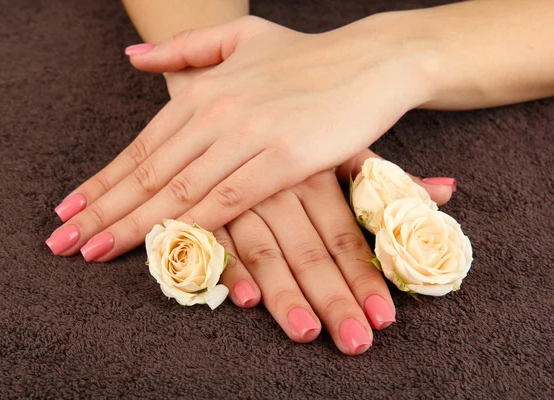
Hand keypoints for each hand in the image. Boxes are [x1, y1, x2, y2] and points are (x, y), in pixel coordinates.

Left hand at [46, 14, 439, 260]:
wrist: (372, 61)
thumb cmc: (307, 56)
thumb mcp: (242, 39)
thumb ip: (185, 51)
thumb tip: (132, 60)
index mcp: (204, 90)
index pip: (141, 146)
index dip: (103, 180)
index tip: (70, 209)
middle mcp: (218, 112)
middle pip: (149, 172)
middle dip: (103, 210)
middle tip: (63, 242)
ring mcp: (251, 135)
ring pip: (181, 190)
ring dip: (135, 225)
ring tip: (95, 251)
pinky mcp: (286, 159)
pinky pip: (231, 200)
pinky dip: (194, 225)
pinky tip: (164, 247)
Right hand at [213, 151, 453, 354]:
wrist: (231, 94)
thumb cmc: (293, 129)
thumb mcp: (339, 146)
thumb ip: (386, 178)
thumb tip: (448, 189)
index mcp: (318, 172)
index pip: (347, 235)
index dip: (366, 278)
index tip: (383, 317)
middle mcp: (283, 186)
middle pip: (311, 251)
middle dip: (334, 299)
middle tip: (355, 341)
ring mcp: (242, 195)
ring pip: (267, 251)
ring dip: (285, 294)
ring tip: (307, 332)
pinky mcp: (205, 203)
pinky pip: (218, 239)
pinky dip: (230, 268)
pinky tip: (245, 299)